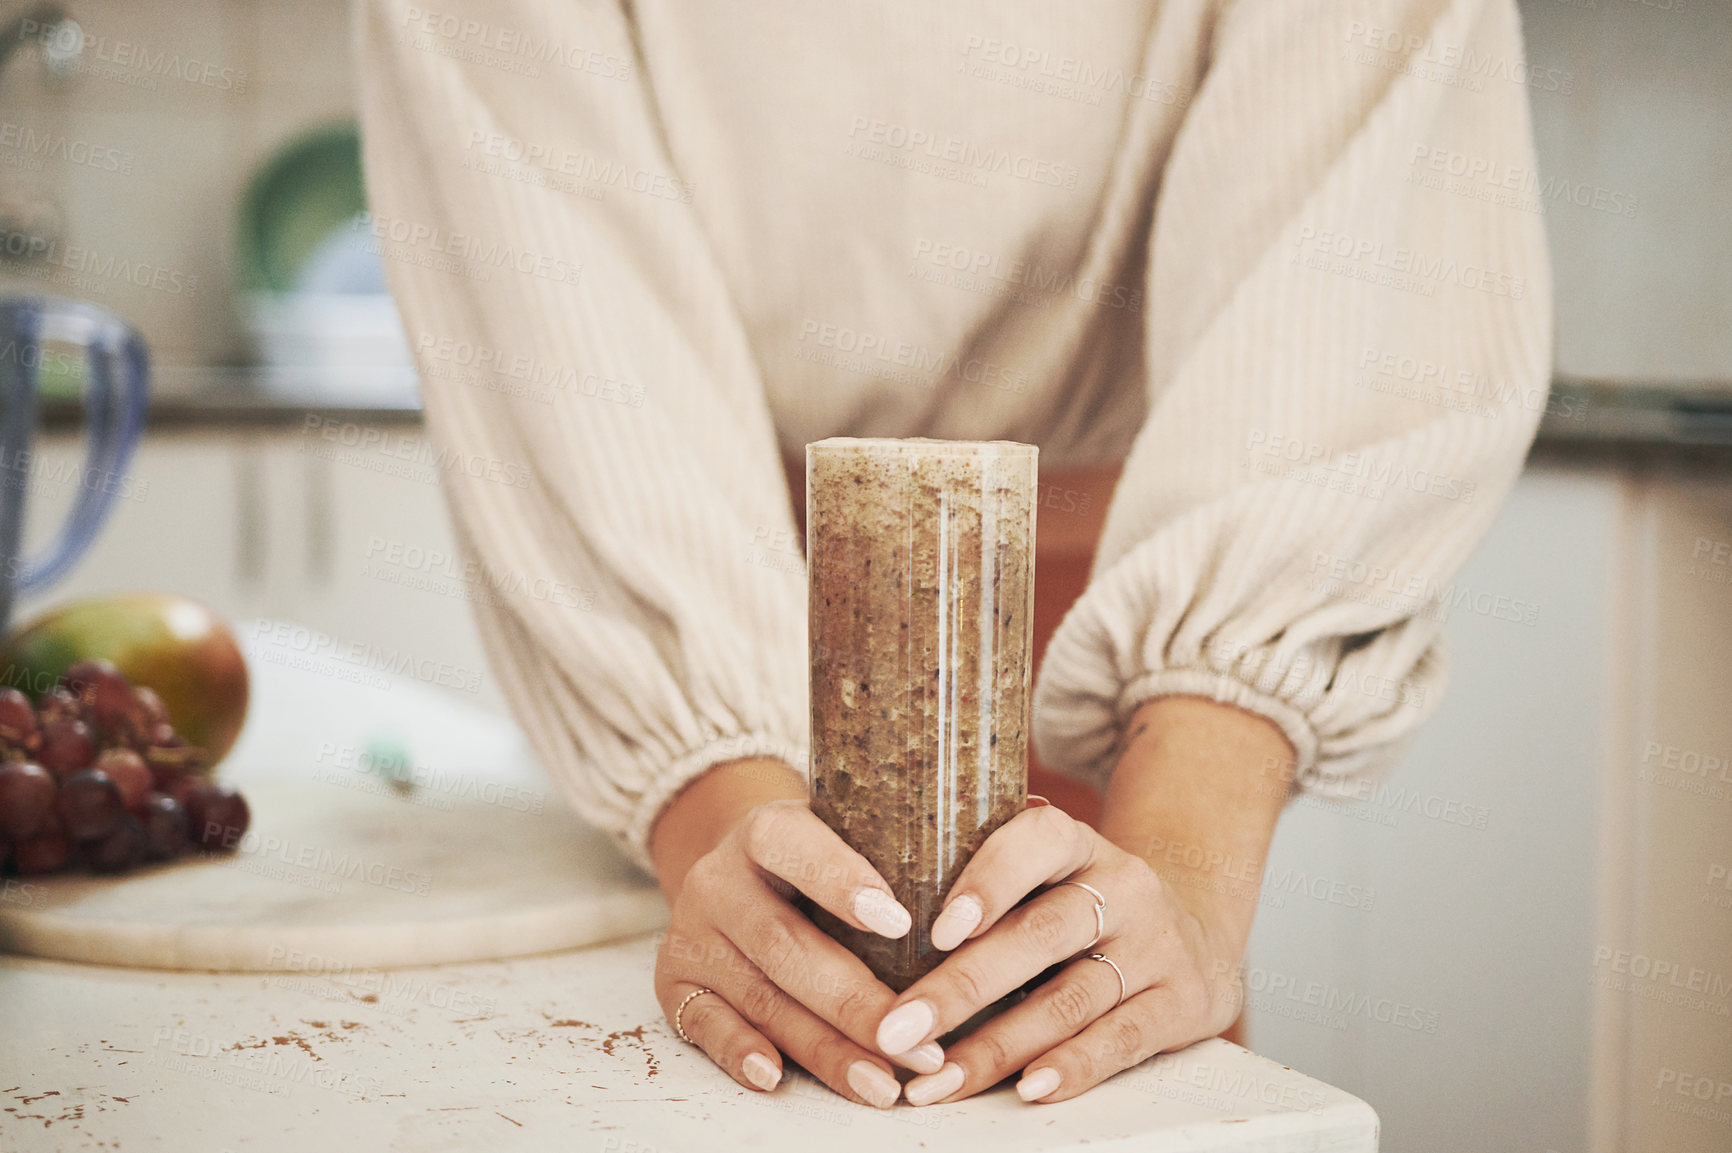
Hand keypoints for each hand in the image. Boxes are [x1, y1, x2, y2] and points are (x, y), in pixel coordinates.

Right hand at [652, 770, 947, 1108]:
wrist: (732, 869)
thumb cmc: (817, 860)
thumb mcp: (845, 831)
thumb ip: (903, 844)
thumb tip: (1021, 834)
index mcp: (766, 831)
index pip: (798, 848)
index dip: (844, 883)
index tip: (900, 922)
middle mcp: (720, 879)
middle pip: (789, 947)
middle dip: (860, 1004)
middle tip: (922, 1046)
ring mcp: (693, 933)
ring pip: (763, 997)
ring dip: (826, 1049)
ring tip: (885, 1085)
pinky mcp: (674, 982)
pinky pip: (705, 1025)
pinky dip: (741, 1053)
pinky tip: (777, 1077)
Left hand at [879, 800, 1243, 1105]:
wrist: (1195, 929)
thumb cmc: (1083, 903)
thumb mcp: (1048, 871)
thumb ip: (984, 874)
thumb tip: (870, 898)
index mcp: (1078, 843)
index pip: (1037, 842)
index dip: (988, 882)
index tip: (937, 930)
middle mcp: (1123, 887)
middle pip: (1038, 936)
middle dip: (960, 989)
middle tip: (897, 1030)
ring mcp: (1157, 945)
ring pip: (1069, 999)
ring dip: (996, 1048)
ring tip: (934, 1081)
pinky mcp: (1182, 1003)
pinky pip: (1122, 1040)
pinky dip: (1072, 1068)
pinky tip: (1025, 1090)